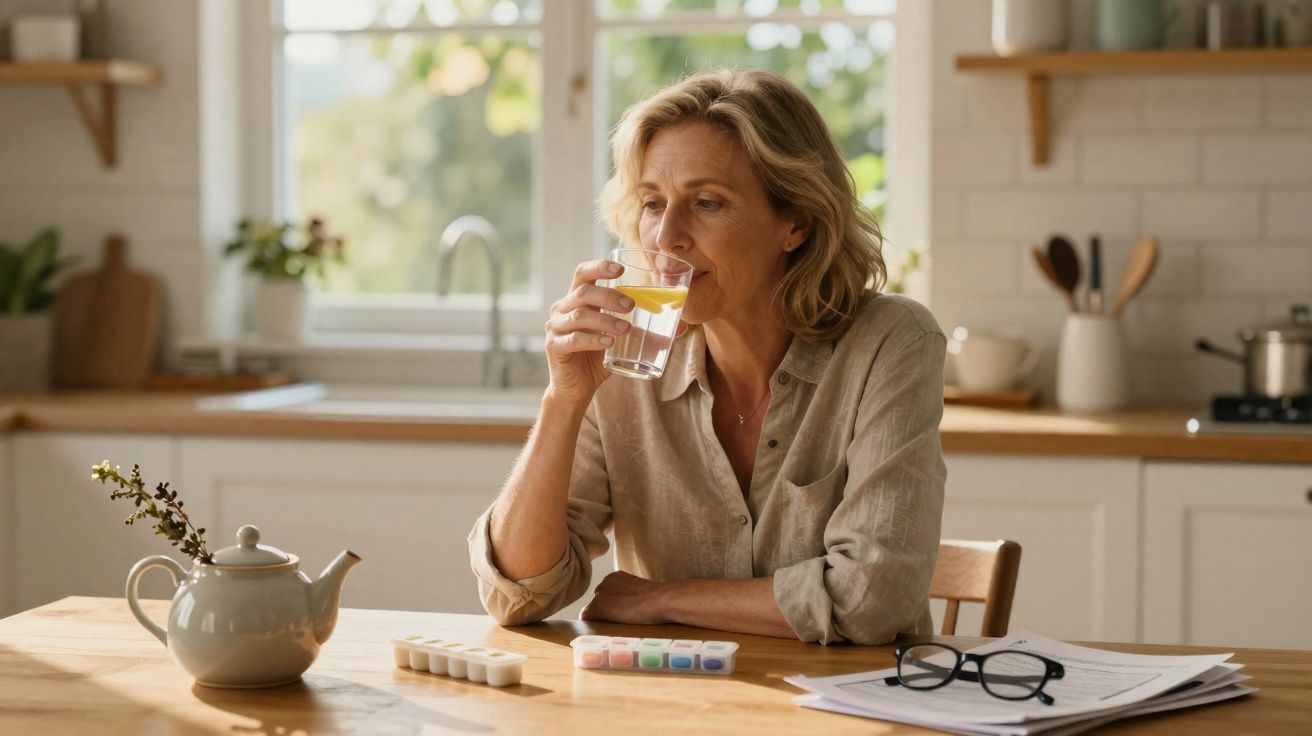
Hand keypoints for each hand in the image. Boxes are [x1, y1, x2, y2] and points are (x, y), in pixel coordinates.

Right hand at [543, 260, 634, 406]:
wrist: (576, 388)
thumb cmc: (598, 357)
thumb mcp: (622, 339)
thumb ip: (645, 328)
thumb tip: (682, 326)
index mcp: (577, 300)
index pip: (583, 273)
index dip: (599, 267)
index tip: (620, 269)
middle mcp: (563, 309)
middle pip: (583, 292)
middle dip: (610, 295)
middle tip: (632, 306)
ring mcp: (555, 327)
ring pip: (580, 316)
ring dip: (606, 319)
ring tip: (626, 329)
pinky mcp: (554, 347)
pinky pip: (573, 339)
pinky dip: (593, 339)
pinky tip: (609, 343)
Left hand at [580, 571, 668, 625]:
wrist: (661, 600)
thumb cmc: (659, 600)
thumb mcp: (641, 594)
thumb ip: (630, 596)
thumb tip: (628, 609)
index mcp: (615, 577)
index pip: (606, 596)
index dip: (613, 608)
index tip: (623, 614)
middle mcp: (604, 581)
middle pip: (597, 603)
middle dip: (606, 612)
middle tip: (621, 622)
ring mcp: (599, 593)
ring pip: (593, 611)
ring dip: (601, 619)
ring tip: (618, 626)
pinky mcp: (597, 605)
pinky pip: (586, 619)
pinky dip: (593, 626)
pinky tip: (607, 629)